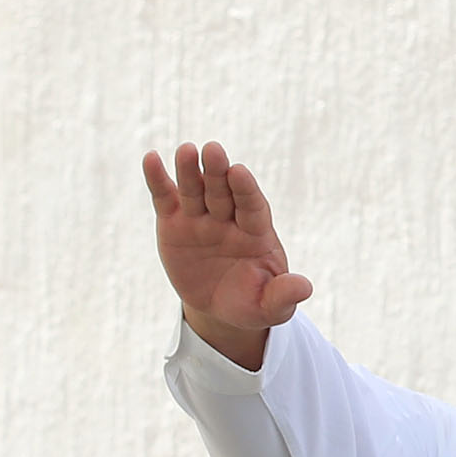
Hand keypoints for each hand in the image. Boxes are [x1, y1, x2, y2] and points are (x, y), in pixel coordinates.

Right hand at [143, 142, 315, 369]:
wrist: (219, 307)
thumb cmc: (251, 302)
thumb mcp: (269, 307)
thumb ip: (284, 295)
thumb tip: (305, 288)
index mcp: (256, 233)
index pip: (252, 206)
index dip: (246, 189)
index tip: (239, 172)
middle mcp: (228, 219)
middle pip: (223, 191)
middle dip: (218, 172)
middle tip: (213, 149)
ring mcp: (200, 218)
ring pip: (195, 190)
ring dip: (189, 170)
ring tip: (186, 150)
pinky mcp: (173, 223)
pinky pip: (165, 198)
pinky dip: (157, 179)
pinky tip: (150, 158)